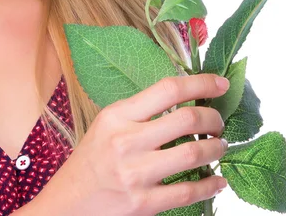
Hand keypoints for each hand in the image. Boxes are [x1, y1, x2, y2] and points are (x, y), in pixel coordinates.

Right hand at [44, 73, 229, 215]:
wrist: (65, 207)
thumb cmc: (90, 162)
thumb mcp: (107, 125)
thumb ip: (140, 111)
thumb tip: (185, 100)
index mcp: (117, 115)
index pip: (168, 89)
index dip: (201, 84)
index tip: (220, 85)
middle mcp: (127, 141)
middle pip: (187, 119)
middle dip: (213, 119)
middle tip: (219, 122)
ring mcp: (136, 174)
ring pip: (194, 153)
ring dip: (216, 148)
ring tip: (220, 146)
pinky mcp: (143, 204)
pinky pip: (188, 191)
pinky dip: (211, 185)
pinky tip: (218, 181)